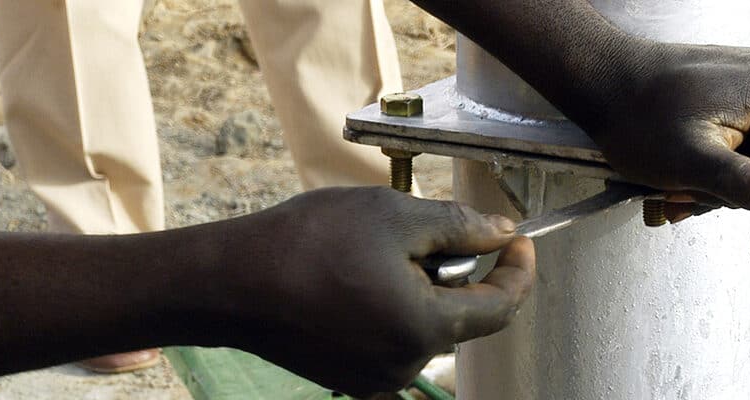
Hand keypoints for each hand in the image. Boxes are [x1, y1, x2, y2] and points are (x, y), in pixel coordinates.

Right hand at [215, 187, 535, 396]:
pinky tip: (349, 279)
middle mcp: (404, 364)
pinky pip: (387, 341)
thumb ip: (457, 226)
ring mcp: (373, 377)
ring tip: (369, 253)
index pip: (501, 307)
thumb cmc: (309, 242)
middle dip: (452, 272)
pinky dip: (386, 310)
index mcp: (424, 326)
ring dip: (416, 291)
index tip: (519, 240)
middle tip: (418, 230)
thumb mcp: (393, 215)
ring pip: (420, 328)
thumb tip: (502, 233)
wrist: (230, 282)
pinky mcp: (345, 376)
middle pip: (458, 317)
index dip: (518, 270)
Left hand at [587, 43, 749, 258]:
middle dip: (740, 197)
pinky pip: (749, 147)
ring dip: (722, 188)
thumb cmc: (634, 116)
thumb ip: (739, 184)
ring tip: (675, 190)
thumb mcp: (685, 161)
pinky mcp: (747, 94)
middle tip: (685, 202)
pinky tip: (683, 179)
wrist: (602, 80)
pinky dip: (718, 171)